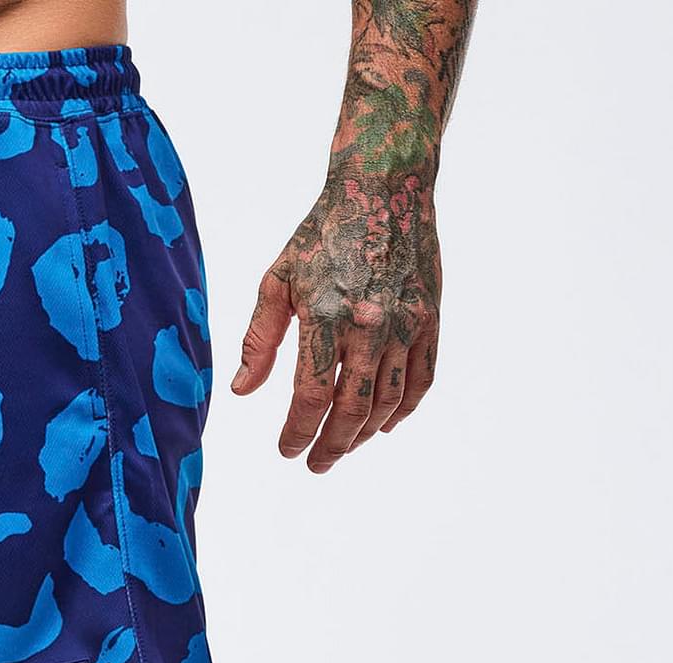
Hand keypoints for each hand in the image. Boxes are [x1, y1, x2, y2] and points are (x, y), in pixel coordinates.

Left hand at [231, 168, 440, 473]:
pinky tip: (385, 425)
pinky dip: (404, 409)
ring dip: (364, 434)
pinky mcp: (430, 318)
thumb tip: (242, 391)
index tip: (287, 450)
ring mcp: (406, 323)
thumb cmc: (324, 232)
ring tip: (344, 447)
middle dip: (332, 446)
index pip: (311, 395)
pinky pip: (421, 378)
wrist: (385, 187)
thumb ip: (259, 340)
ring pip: (388, 401)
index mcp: (326, 315)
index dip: (298, 432)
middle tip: (316, 465)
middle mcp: (370, 324)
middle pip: (352, 409)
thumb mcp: (278, 280)